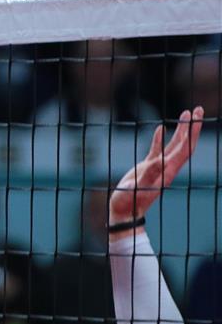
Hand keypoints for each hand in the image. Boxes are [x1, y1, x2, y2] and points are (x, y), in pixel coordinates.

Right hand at [109, 106, 203, 237]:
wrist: (125, 214)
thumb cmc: (128, 201)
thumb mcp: (137, 186)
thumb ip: (149, 173)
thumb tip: (162, 159)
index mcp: (167, 171)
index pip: (185, 148)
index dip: (192, 132)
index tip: (196, 116)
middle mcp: (167, 168)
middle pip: (185, 145)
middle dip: (193, 127)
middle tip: (198, 110)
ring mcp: (159, 168)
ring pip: (174, 145)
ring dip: (181, 130)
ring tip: (185, 114)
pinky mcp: (148, 168)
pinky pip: (158, 149)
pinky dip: (161, 138)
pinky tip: (161, 128)